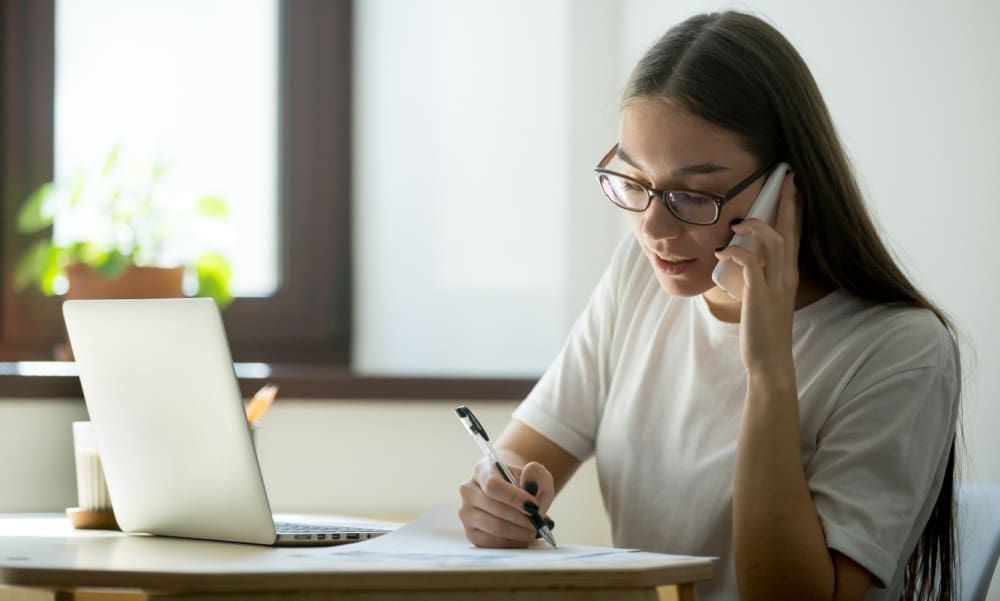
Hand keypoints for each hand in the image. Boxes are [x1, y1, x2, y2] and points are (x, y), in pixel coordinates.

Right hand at [458, 458, 554, 547]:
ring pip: (493, 527)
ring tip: (534, 530)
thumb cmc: (524, 484)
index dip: (514, 497)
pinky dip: (512, 542)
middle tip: (538, 523)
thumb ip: (537, 474)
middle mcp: (468, 491)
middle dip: (521, 518)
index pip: (492, 485)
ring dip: (518, 532)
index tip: (534, 506)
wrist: (514, 494)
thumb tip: (530, 479)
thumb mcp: (536, 475)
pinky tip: (523, 537)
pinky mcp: (471, 533)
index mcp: (481, 471)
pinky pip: (491, 542)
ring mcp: (467, 513)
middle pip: (493, 508)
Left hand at [714, 171, 800, 375]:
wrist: (769, 360)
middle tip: (785, 178)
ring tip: (738, 224)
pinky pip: (750, 264)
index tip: (793, 187)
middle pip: (790, 230)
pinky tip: (723, 253)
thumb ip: (758, 275)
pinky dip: (737, 253)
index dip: (794, 210)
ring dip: (756, 227)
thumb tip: (742, 257)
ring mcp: (775, 285)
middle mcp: (786, 275)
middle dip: (787, 203)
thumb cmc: (762, 329)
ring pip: (775, 242)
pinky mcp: (760, 295)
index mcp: (788, 274)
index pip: (795, 234)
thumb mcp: (763, 295)